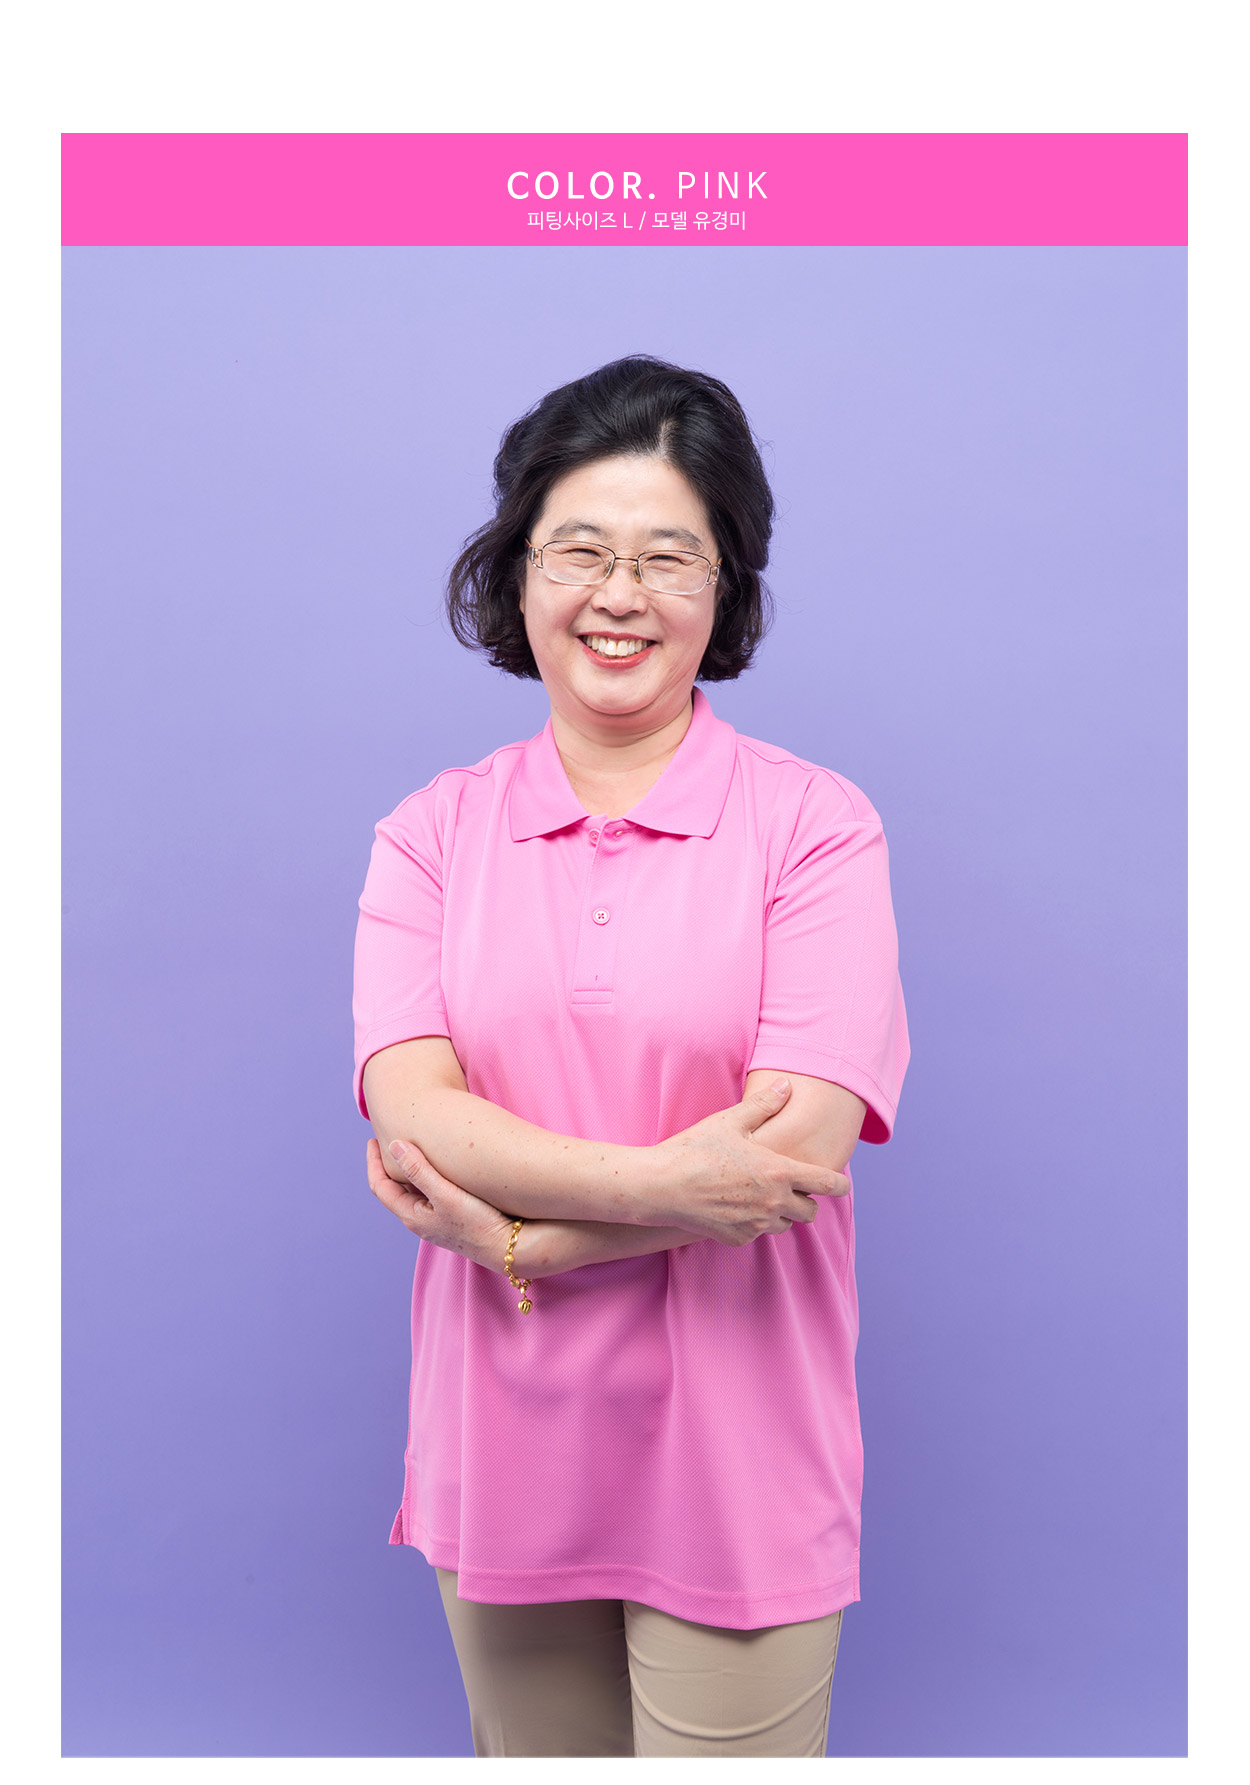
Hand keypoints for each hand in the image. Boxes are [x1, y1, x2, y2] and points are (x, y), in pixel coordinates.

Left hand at [366, 1137, 515, 1269]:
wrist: (508, 1248)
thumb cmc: (478, 1223)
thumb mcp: (446, 1194)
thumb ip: (419, 1170)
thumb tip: (394, 1145)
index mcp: (411, 1215)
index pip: (380, 1186)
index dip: (373, 1162)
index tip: (373, 1140)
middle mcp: (419, 1219)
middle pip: (394, 1188)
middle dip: (388, 1164)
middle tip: (389, 1139)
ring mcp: (435, 1220)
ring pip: (412, 1191)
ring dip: (408, 1170)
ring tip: (411, 1148)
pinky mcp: (451, 1218)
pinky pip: (430, 1194)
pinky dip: (425, 1176)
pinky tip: (438, 1166)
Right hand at [648, 1077, 849, 1245]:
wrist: (661, 1186)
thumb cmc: (695, 1149)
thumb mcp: (730, 1121)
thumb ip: (764, 1104)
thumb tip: (787, 1085)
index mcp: (779, 1172)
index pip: (826, 1184)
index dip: (840, 1184)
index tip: (842, 1183)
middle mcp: (773, 1203)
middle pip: (810, 1212)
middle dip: (805, 1200)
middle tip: (789, 1186)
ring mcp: (756, 1224)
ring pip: (784, 1225)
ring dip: (780, 1213)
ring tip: (759, 1195)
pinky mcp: (738, 1238)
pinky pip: (757, 1233)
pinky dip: (754, 1222)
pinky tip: (735, 1206)